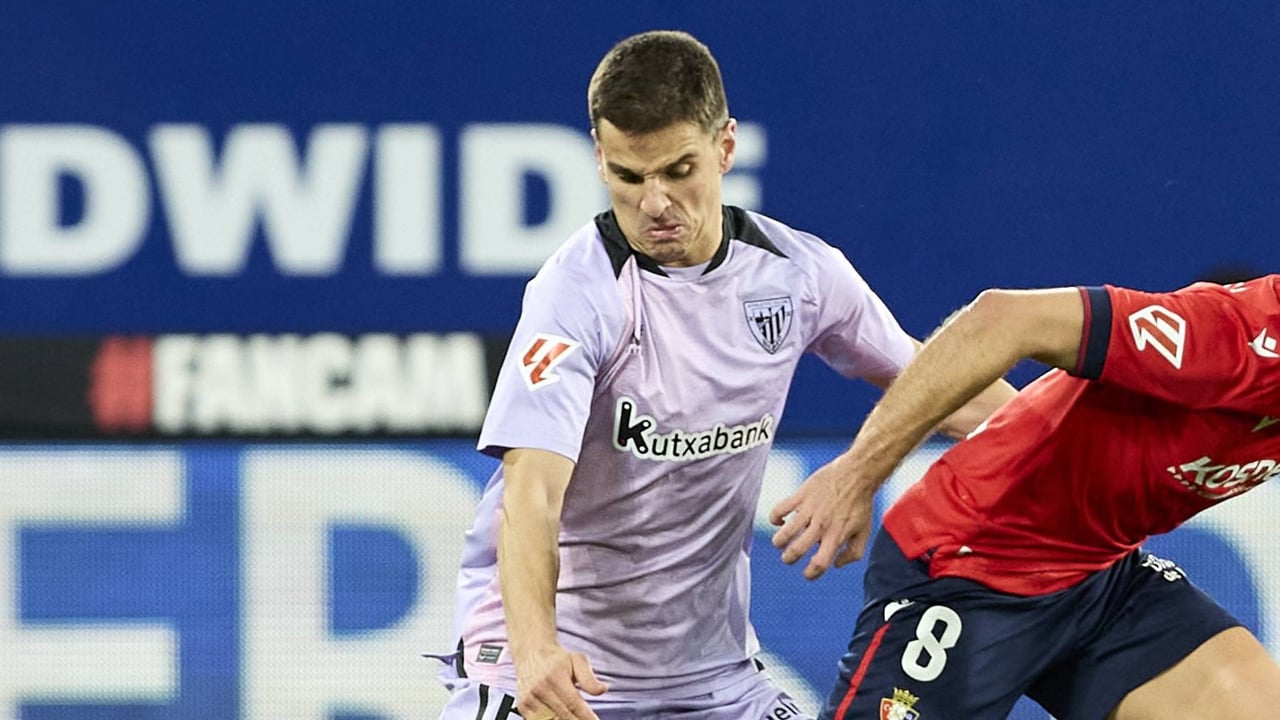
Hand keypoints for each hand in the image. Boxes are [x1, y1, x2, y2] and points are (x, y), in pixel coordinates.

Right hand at [515, 645, 607, 719]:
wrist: (531, 653)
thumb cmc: (558, 659)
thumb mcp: (578, 660)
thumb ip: (589, 678)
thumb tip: (603, 689)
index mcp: (555, 677)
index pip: (573, 704)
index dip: (586, 717)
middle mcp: (540, 688)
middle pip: (563, 715)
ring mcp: (529, 699)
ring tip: (576, 718)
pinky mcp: (523, 706)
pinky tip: (560, 717)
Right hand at [768, 454, 876, 579]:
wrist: (856, 473)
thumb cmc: (861, 504)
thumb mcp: (864, 532)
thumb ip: (853, 553)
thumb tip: (836, 565)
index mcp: (836, 536)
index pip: (819, 564)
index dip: (810, 574)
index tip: (807, 573)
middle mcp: (821, 525)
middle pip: (796, 550)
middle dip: (788, 559)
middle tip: (788, 558)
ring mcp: (809, 510)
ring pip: (784, 533)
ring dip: (779, 542)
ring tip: (781, 542)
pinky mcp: (800, 495)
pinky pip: (779, 510)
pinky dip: (774, 518)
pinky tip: (780, 520)